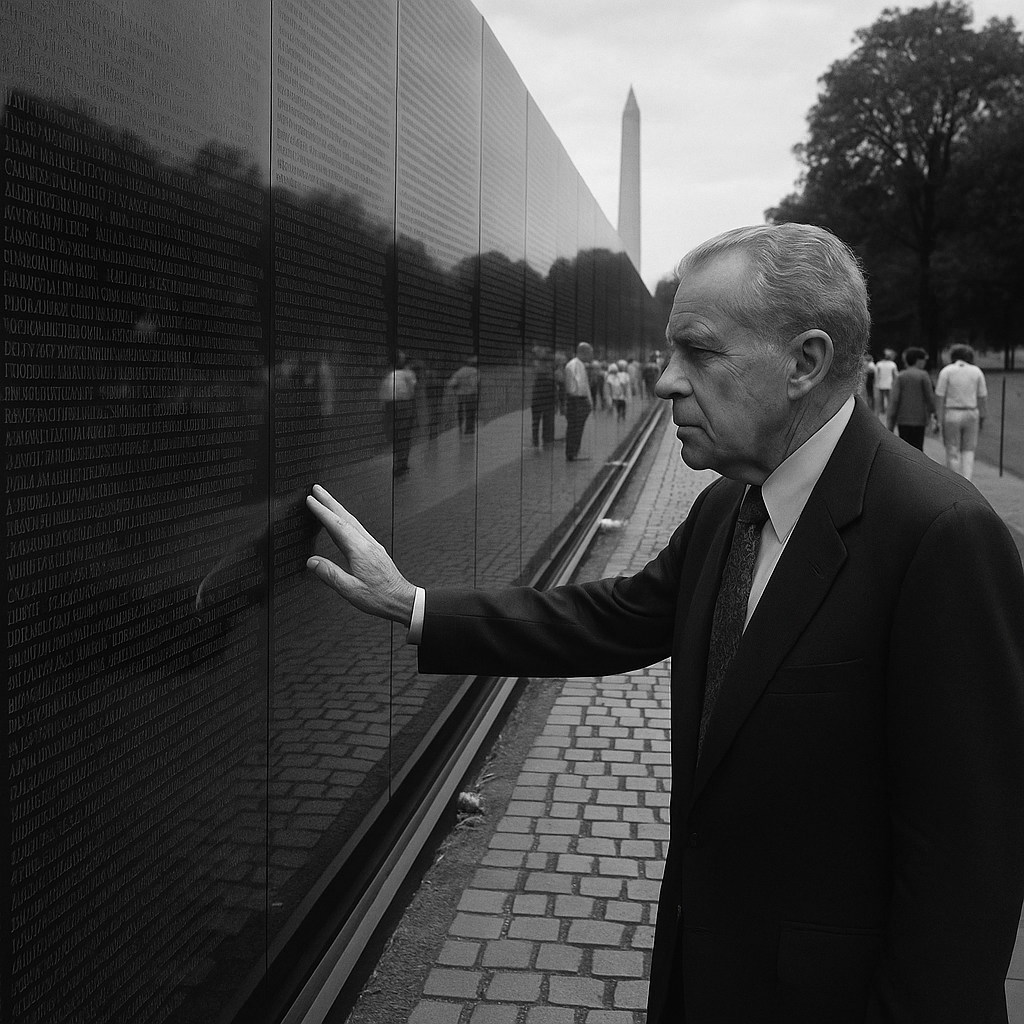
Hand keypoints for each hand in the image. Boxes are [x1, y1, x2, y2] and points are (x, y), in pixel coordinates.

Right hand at [305, 484, 416, 624]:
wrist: (402, 600)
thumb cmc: (380, 597)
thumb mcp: (350, 590)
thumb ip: (330, 574)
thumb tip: (312, 562)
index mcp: (360, 551)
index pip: (337, 525)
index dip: (322, 511)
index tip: (311, 500)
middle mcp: (367, 544)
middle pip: (346, 517)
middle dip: (330, 501)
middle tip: (317, 489)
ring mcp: (372, 545)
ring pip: (352, 521)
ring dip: (338, 508)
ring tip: (326, 500)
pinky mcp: (375, 549)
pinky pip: (357, 528)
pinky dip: (346, 519)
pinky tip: (342, 522)